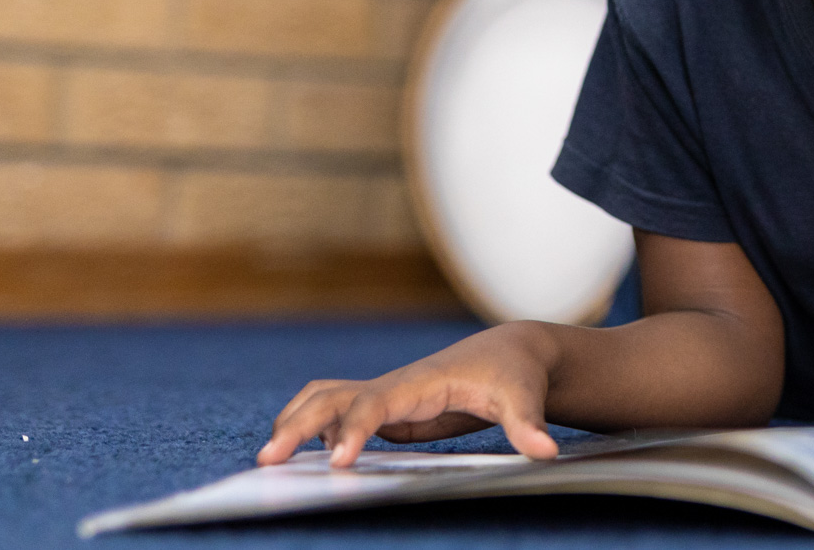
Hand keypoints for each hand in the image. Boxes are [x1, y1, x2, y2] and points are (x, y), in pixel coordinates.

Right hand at [258, 323, 560, 467]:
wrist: (512, 352)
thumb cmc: (516, 373)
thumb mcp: (525, 397)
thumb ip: (529, 425)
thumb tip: (545, 452)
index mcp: (421, 381)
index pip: (375, 403)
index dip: (355, 430)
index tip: (338, 462)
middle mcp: (396, 385)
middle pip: (332, 397)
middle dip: (299, 425)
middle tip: (268, 460)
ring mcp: (388, 395)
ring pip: (327, 400)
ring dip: (296, 422)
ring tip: (270, 456)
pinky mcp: (389, 409)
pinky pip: (340, 415)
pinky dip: (313, 430)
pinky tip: (301, 458)